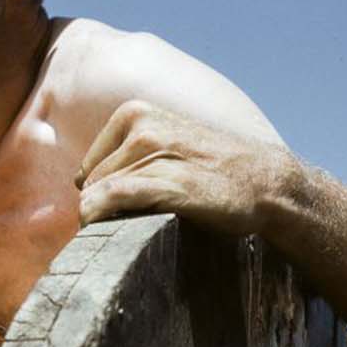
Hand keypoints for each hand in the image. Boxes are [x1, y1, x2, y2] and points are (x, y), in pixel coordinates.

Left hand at [75, 101, 294, 232]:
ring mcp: (154, 152)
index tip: (117, 215)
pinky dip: (100, 215)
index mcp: (134, 114)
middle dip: (102, 208)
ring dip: (105, 220)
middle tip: (132, 227)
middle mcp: (141, 127)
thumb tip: (82, 192)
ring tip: (132, 232)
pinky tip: (104, 229)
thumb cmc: (211, 171)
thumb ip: (127, 160)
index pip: (88, 168)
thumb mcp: (164, 147)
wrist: (265, 182)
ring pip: (99, 192)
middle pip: (91, 183)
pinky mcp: (168, 180)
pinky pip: (114, 196)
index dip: (99, 196)